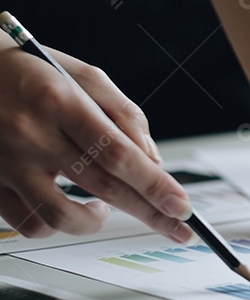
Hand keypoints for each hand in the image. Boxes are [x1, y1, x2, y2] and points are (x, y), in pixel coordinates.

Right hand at [0, 44, 193, 241]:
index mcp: (60, 101)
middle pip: (101, 186)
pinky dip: (54, 225)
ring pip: (58, 217)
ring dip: (94, 222)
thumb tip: (151, 158)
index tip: (181, 206)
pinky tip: (67, 209)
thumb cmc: (31, 70)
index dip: (154, 184)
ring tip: (104, 209)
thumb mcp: (82, 75)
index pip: (118, 152)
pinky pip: (27, 224)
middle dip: (148, 212)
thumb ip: (122, 113)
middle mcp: (31, 134)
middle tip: (178, 229)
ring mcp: (6, 163)